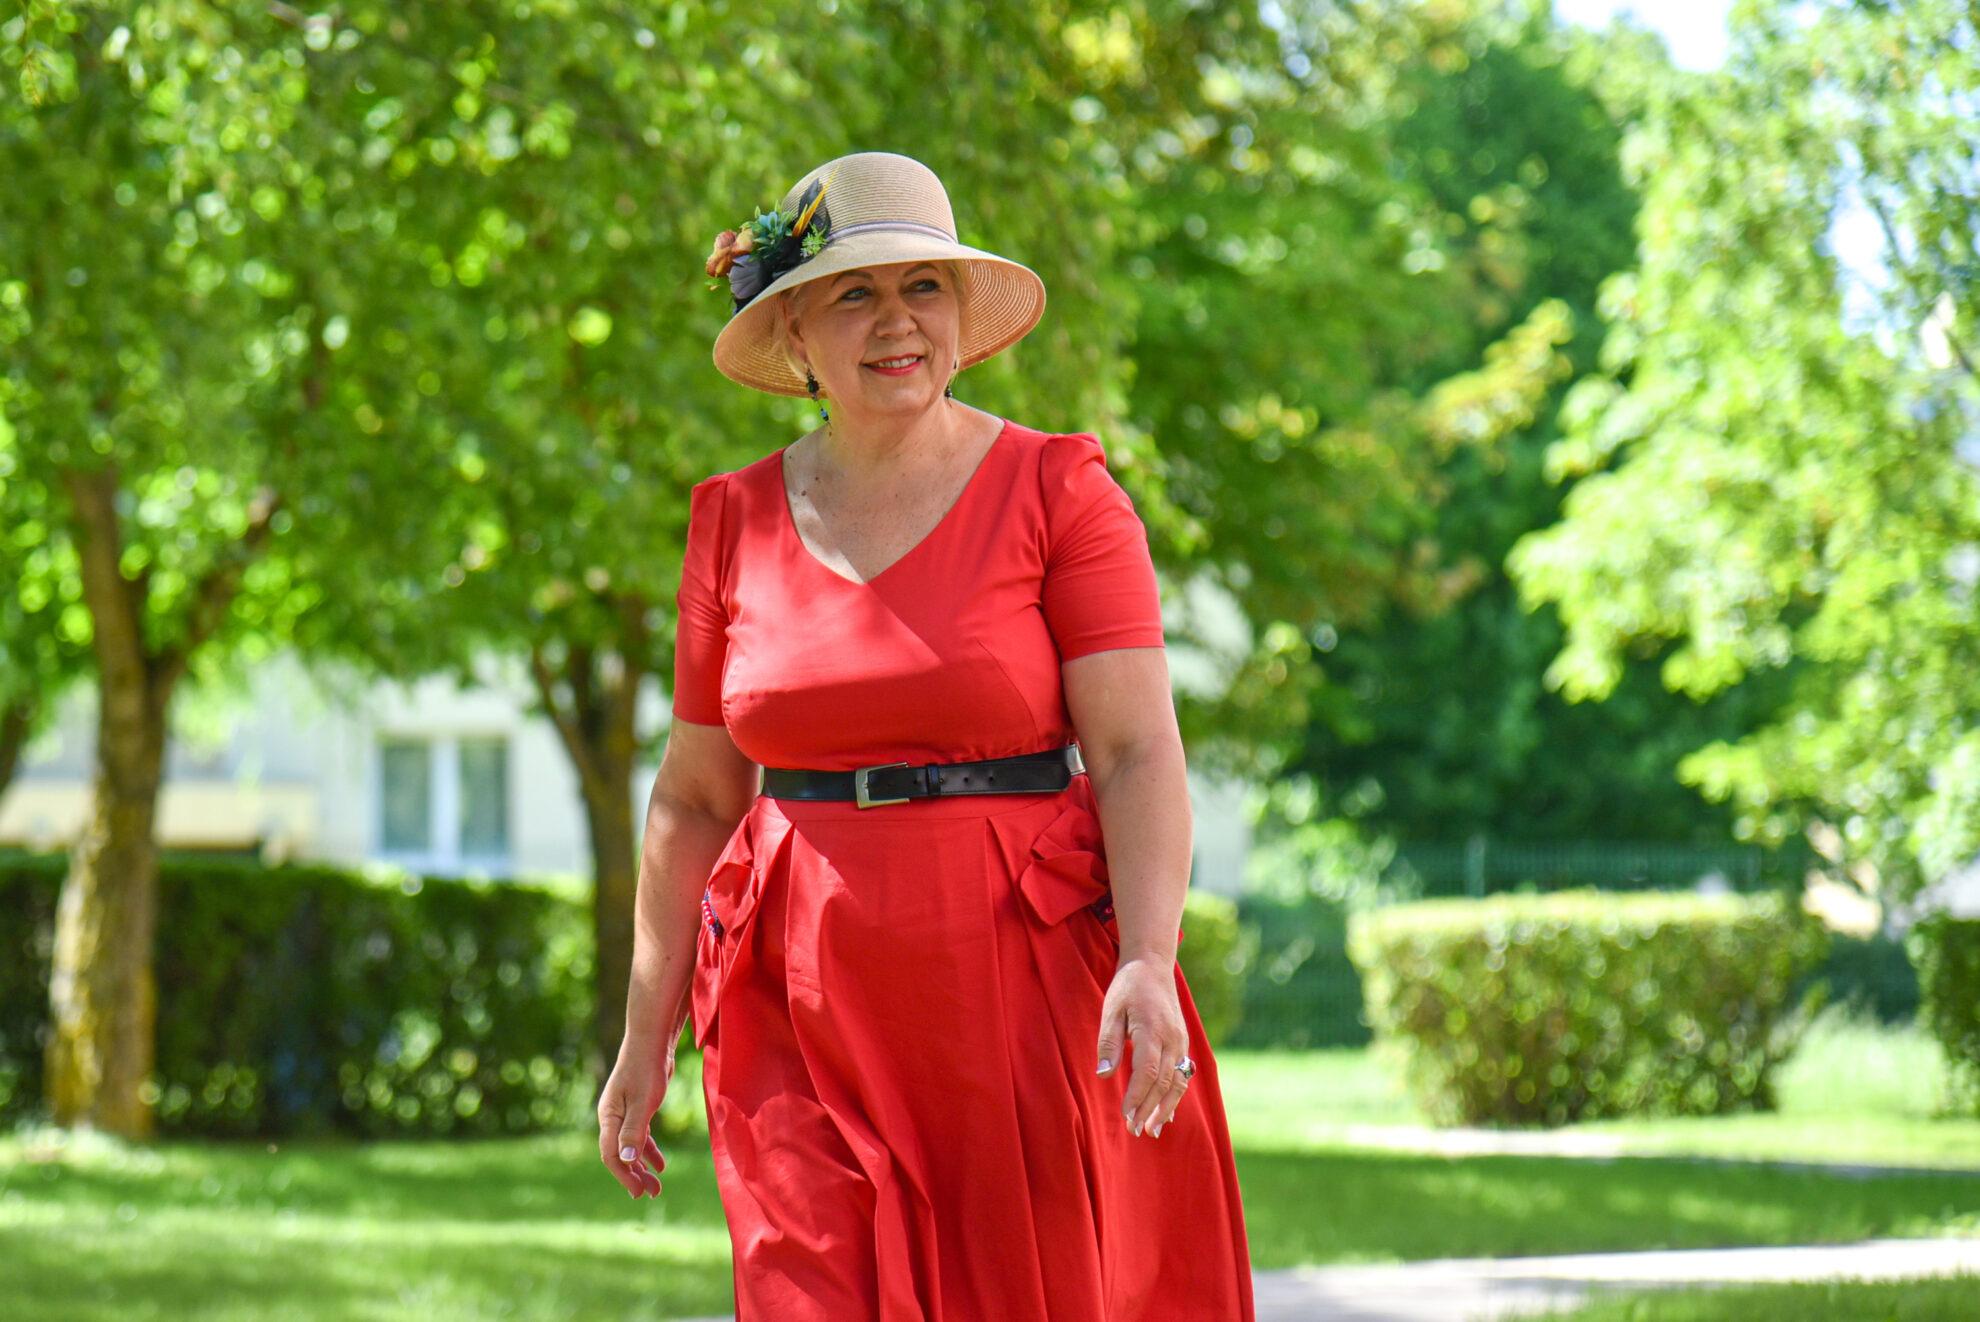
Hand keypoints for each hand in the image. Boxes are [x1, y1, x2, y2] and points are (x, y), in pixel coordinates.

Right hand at [597, 1040, 672, 1198]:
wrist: (651, 1043)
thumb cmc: (646, 1069)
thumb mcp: (643, 1102)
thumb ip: (634, 1130)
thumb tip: (626, 1160)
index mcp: (609, 1118)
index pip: (611, 1155)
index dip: (624, 1176)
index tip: (638, 1192)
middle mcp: (613, 1118)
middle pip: (620, 1155)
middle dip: (634, 1176)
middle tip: (651, 1194)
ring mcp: (624, 1114)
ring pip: (631, 1148)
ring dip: (642, 1167)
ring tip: (656, 1186)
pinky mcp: (637, 1109)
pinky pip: (640, 1137)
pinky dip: (649, 1151)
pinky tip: (659, 1164)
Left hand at [1094, 953, 1191, 1137]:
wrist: (1153, 966)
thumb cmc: (1127, 987)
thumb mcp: (1111, 1010)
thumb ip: (1109, 1042)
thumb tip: (1104, 1074)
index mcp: (1152, 1029)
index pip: (1147, 1072)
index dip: (1137, 1096)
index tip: (1125, 1115)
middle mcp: (1172, 1038)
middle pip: (1163, 1082)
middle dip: (1149, 1109)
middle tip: (1134, 1131)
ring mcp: (1181, 1041)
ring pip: (1177, 1082)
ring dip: (1165, 1108)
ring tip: (1152, 1131)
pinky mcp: (1182, 1042)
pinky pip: (1182, 1074)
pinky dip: (1175, 1096)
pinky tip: (1166, 1113)